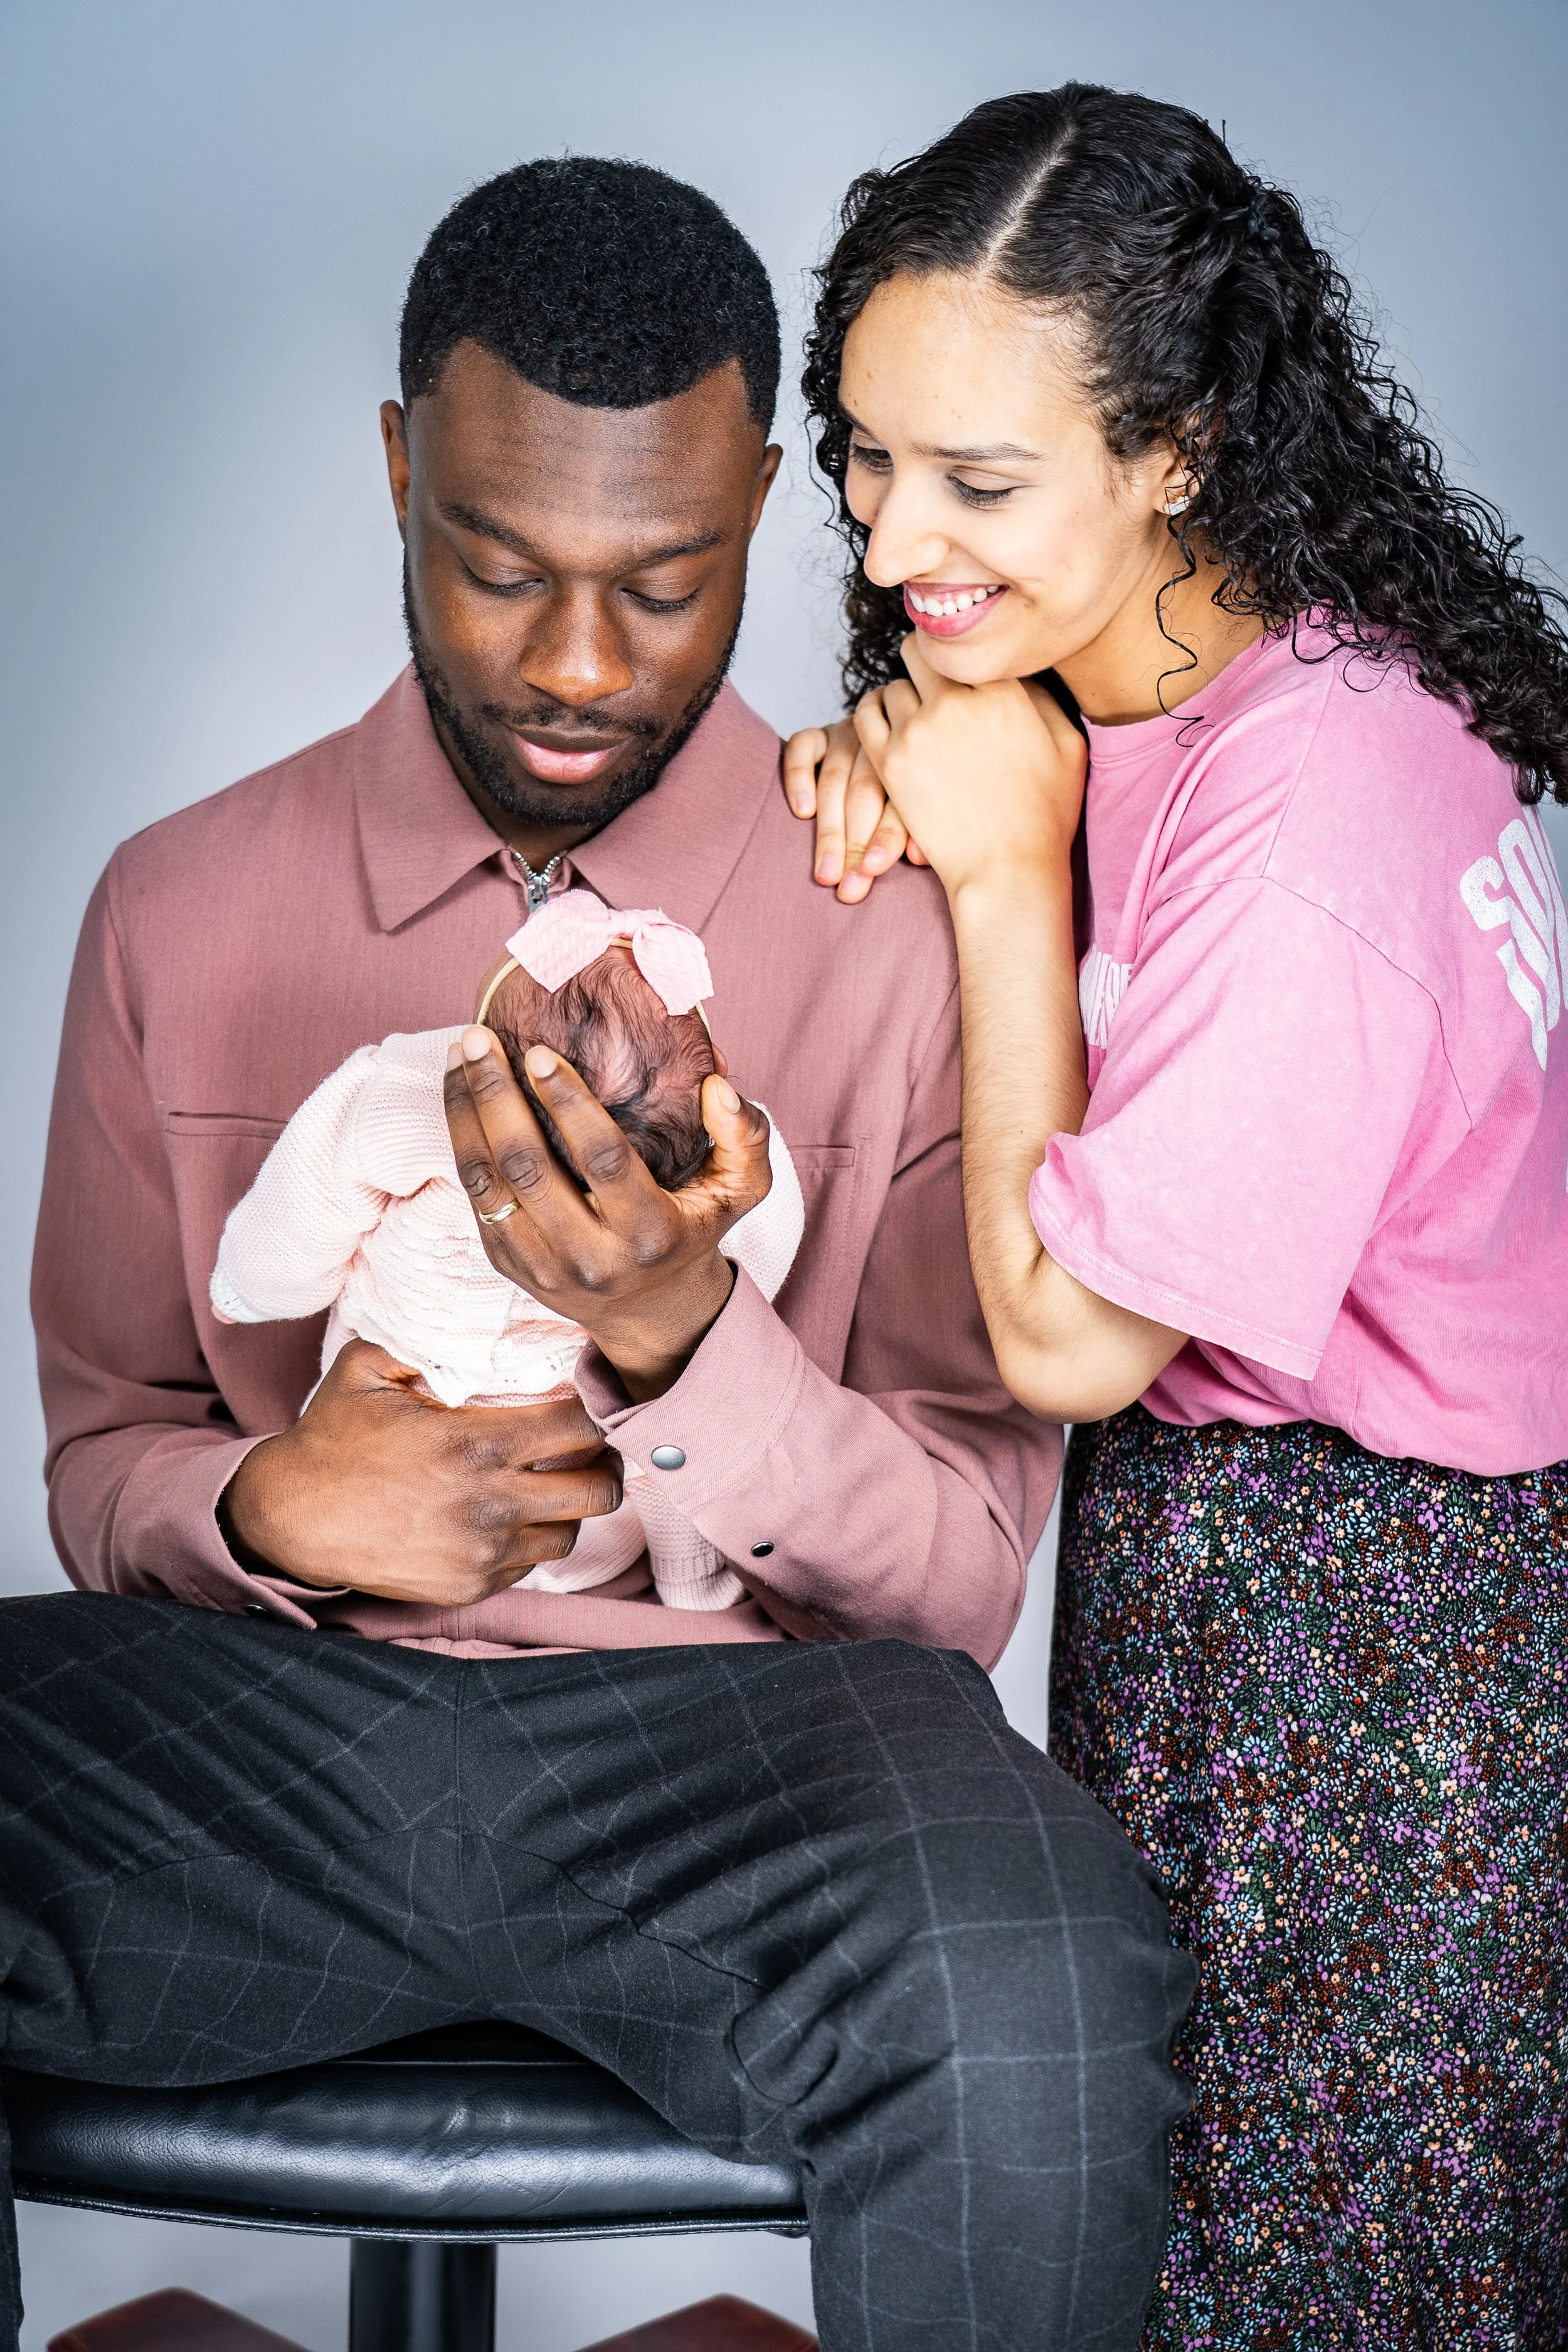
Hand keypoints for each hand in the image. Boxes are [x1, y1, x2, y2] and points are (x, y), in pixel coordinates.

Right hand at [221, 1340, 620, 1603]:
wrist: (288, 1519)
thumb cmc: (330, 1440)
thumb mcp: (366, 1368)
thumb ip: (421, 1342)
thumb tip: (469, 1327)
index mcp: (476, 1444)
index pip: (580, 1427)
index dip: (595, 1410)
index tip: (589, 1401)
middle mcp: (490, 1503)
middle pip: (598, 1488)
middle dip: (604, 1464)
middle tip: (592, 1449)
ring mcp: (482, 1553)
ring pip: (569, 1533)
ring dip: (568, 1508)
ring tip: (552, 1485)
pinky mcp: (468, 1587)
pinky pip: (528, 1565)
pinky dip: (528, 1541)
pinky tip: (508, 1517)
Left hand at [445, 1028, 772, 1400]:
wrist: (649, 1310)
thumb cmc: (692, 1229)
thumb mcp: (739, 1191)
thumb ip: (746, 1137)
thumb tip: (718, 1087)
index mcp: (649, 1233)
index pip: (602, 1161)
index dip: (567, 1103)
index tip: (538, 1052)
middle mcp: (590, 1256)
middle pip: (528, 1168)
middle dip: (496, 1096)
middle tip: (482, 1038)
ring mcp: (541, 1265)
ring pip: (487, 1182)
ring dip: (466, 1112)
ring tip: (462, 1054)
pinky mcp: (508, 1263)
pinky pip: (474, 1197)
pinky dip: (461, 1140)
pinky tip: (459, 1094)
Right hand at [783, 716, 927, 902]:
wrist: (883, 751)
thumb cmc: (906, 801)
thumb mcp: (919, 817)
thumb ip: (918, 834)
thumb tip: (919, 858)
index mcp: (913, 768)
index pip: (899, 802)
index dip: (886, 838)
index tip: (870, 871)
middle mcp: (881, 749)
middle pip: (865, 794)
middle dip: (854, 845)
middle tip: (847, 887)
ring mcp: (850, 738)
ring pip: (835, 779)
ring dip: (829, 830)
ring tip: (826, 872)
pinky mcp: (820, 734)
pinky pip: (804, 747)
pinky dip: (800, 777)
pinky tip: (802, 812)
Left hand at [853, 636, 1086, 904]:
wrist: (1007, 869)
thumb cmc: (1044, 815)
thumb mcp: (1068, 745)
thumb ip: (1043, 697)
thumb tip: (1016, 670)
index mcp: (1003, 691)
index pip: (967, 645)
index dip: (961, 654)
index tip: (960, 667)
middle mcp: (956, 701)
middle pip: (922, 652)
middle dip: (927, 666)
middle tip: (932, 686)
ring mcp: (917, 730)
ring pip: (893, 684)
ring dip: (903, 695)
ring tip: (915, 715)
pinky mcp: (889, 761)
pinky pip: (865, 715)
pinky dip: (875, 713)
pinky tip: (889, 726)